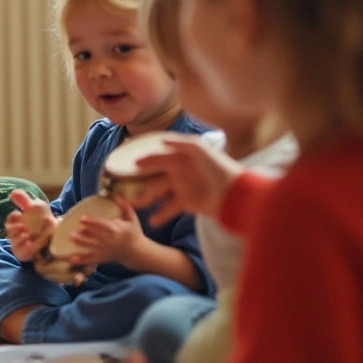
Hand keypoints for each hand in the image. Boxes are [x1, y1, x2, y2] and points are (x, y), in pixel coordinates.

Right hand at [8, 190, 54, 261]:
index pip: (11, 219)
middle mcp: (16, 233)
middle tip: (23, 227)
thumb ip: (24, 200)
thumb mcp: (36, 207)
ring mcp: (20, 244)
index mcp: (17, 222)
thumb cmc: (42, 220)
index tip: (18, 214)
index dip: (13, 217)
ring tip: (27, 235)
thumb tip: (12, 193)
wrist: (56, 236)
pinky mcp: (25, 253)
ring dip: (20, 239)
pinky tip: (30, 245)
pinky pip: (22, 252)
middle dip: (15, 229)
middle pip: (10, 232)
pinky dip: (26, 248)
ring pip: (15, 242)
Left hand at [68, 196, 143, 265]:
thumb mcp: (132, 219)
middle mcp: (111, 241)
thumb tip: (115, 195)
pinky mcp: (103, 258)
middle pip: (96, 237)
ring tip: (72, 238)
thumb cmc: (134, 233)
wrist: (137, 252)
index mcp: (118, 231)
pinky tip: (72, 260)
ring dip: (81, 243)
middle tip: (73, 231)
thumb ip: (125, 206)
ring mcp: (106, 250)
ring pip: (92, 247)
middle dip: (85, 234)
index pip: (103, 226)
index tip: (82, 218)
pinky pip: (92, 259)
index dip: (92, 222)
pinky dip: (82, 260)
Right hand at [130, 137, 244, 225]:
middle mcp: (180, 171)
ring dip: (147, 199)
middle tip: (127, 190)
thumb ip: (181, 143)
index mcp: (182, 157)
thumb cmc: (219, 168)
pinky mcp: (187, 203)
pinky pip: (170, 208)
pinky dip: (161, 215)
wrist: (235, 194)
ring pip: (159, 192)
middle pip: (155, 176)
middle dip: (141, 182)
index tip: (131, 165)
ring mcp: (183, 187)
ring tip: (136, 206)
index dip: (145, 160)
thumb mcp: (201, 150)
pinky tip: (152, 221)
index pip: (159, 157)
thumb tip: (161, 140)